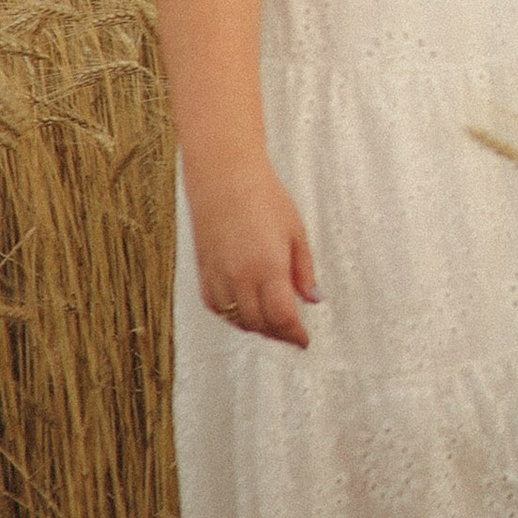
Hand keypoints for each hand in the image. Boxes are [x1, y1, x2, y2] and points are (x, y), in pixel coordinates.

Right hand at [188, 160, 318, 347]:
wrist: (224, 176)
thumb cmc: (264, 197)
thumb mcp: (296, 232)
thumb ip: (304, 270)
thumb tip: (313, 299)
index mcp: (268, 268)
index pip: (283, 317)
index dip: (295, 335)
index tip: (305, 341)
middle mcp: (240, 277)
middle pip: (260, 324)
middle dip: (278, 333)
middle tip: (292, 334)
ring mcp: (218, 276)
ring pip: (237, 319)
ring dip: (256, 326)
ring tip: (273, 323)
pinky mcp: (203, 271)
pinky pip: (217, 306)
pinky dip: (232, 315)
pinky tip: (245, 309)